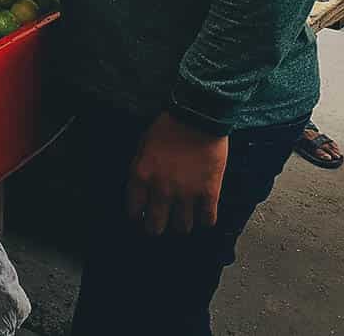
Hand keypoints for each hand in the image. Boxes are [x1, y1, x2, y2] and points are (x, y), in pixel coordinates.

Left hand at [127, 112, 228, 235]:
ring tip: (183, 217)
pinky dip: (205, 220)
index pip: (134, 211)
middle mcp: (161, 189)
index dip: (137, 216)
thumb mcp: (142, 145)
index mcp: (141, 176)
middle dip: (156, 228)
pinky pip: (207, 220)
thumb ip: (140, 169)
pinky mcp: (209, 192)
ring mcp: (186, 193)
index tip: (141, 216)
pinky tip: (203, 214)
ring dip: (181, 224)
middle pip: (156, 226)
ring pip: (182, 227)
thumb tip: (139, 190)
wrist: (198, 116)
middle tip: (160, 224)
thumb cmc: (168, 127)